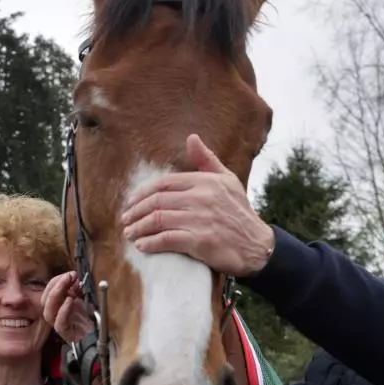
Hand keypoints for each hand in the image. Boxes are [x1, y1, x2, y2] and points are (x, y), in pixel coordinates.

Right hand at [41, 271, 93, 342]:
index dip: (57, 281)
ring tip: (67, 286)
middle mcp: (56, 315)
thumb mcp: (84, 298)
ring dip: (56, 295)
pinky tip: (70, 301)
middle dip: (55, 285)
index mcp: (58, 305)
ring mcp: (60, 325)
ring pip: (48, 312)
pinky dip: (63, 310)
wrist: (100, 335)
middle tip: (68, 276)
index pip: (49, 291)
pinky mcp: (67, 334)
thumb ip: (78, 288)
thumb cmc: (91, 317)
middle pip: (45, 300)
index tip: (70, 274)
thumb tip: (74, 278)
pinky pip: (59, 324)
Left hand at [121, 134, 275, 276]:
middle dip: (136, 211)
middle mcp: (202, 197)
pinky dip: (151, 242)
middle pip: (157, 201)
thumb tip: (192, 138)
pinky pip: (167, 239)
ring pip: (159, 219)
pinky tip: (142, 246)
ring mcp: (201, 219)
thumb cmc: (239, 213)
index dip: (143, 193)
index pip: (165, 184)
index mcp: (205, 181)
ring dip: (139, 227)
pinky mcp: (201, 241)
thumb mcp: (227, 180)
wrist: (257, 246)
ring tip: (130, 233)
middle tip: (126, 220)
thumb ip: (207, 160)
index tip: (131, 202)